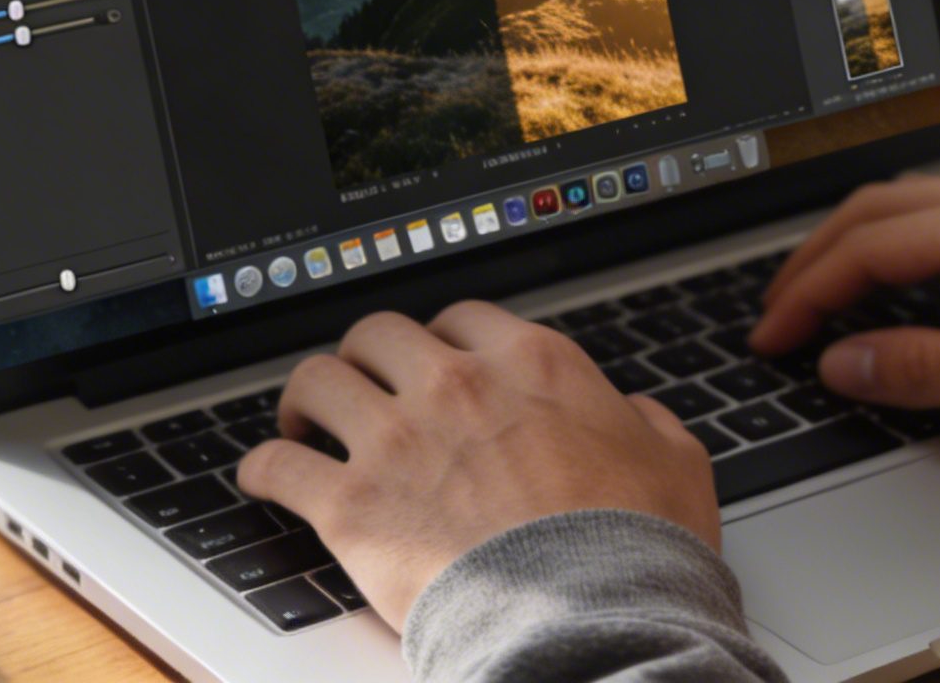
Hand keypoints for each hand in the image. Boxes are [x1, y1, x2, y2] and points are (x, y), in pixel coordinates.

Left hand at [237, 301, 719, 631]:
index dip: (442, 342)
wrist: (592, 621)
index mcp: (532, 365)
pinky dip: (263, 469)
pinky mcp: (351, 507)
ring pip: (318, 380)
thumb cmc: (637, 550)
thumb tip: (635, 415)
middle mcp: (457, 385)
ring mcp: (397, 441)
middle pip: (378, 334)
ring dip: (306, 400)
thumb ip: (646, 424)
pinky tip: (264, 478)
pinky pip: (277, 465)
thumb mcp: (677, 464)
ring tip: (303, 421)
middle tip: (365, 388)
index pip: (461, 318)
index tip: (434, 365)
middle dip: (367, 358)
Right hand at [751, 172, 939, 438]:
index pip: (867, 248)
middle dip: (817, 260)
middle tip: (778, 315)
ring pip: (921, 203)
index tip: (772, 340)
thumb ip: (929, 368)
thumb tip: (844, 361)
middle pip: (881, 209)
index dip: (806, 294)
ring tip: (828, 296)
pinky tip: (912, 280)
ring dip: (863, 244)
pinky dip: (911, 241)